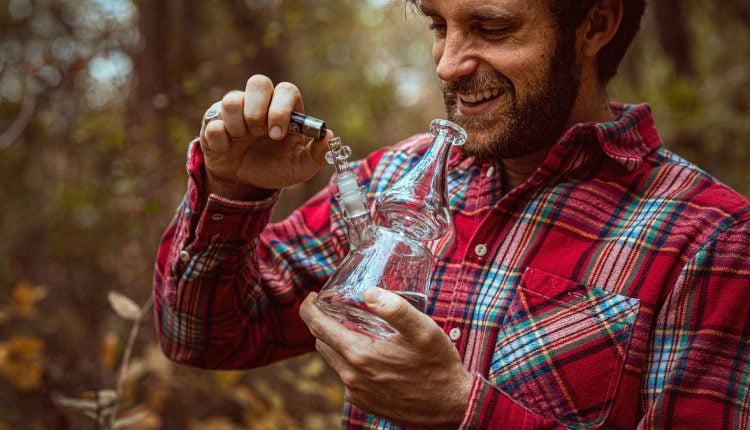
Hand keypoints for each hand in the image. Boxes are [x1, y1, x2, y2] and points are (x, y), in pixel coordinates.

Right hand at [199, 74, 333, 199]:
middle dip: (258, 109)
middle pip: (258, 82)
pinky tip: (227, 149)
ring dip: (238, 125)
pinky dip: (220, 139)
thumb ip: (316, 155)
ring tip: (242, 141)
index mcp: (284, 109)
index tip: (277, 134)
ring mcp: (235, 110)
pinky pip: (212, 122)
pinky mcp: (213, 121)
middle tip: (259, 133)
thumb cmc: (273, 168)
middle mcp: (260, 103)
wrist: (243, 183)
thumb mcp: (298, 168)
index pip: (286, 90)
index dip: (281, 109)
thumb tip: (330, 136)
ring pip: (232, 99)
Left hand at [299, 288, 471, 428]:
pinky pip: (347, 376)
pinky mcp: (365, 402)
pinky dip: (350, 360)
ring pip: (334, 360)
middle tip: (336, 308)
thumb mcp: (423, 330)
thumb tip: (369, 292)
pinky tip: (371, 352)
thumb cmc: (438, 366)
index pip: (318, 327)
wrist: (452, 406)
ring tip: (353, 327)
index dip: (309, 308)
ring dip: (338, 342)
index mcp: (359, 355)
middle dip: (323, 324)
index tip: (312, 297)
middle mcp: (352, 377)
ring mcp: (357, 393)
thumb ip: (396, 309)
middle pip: (322, 343)